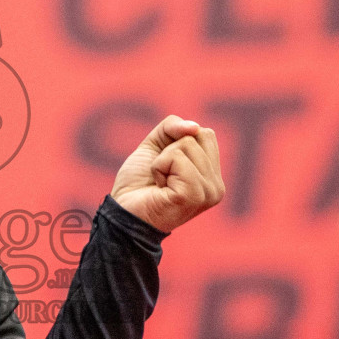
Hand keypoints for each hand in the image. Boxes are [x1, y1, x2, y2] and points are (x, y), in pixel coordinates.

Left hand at [110, 116, 224, 232]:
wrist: (122, 212)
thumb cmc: (138, 182)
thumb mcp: (156, 145)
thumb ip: (173, 127)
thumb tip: (194, 127)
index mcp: (212, 175)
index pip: (206, 134)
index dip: (177, 142)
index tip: (167, 168)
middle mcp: (217, 186)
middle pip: (199, 136)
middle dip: (170, 150)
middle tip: (162, 176)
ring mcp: (209, 192)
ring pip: (187, 145)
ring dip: (162, 161)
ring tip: (160, 183)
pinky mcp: (195, 195)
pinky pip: (177, 158)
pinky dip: (159, 167)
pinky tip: (159, 188)